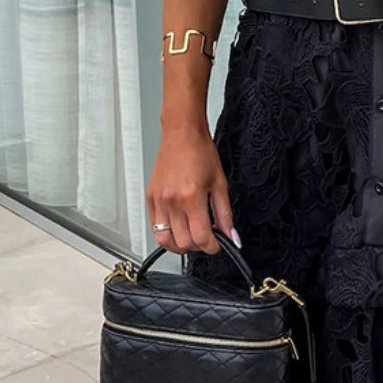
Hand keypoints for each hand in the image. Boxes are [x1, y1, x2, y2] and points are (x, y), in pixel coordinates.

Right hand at [145, 123, 239, 254]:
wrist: (182, 135)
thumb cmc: (201, 153)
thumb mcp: (220, 184)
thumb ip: (225, 214)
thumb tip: (232, 235)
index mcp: (191, 197)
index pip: (201, 237)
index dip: (212, 246)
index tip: (218, 245)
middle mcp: (172, 201)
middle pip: (183, 243)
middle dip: (198, 246)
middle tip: (207, 238)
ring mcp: (158, 201)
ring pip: (165, 240)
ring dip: (181, 245)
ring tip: (192, 237)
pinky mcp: (150, 199)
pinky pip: (155, 228)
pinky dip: (167, 234)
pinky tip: (178, 227)